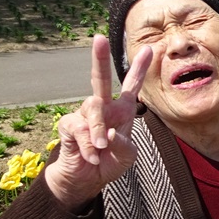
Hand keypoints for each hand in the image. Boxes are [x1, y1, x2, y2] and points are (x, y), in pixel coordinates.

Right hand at [44, 35, 151, 210]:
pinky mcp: (69, 126)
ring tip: (102, 148)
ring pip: (93, 110)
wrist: (86, 180)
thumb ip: (123, 144)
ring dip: (99, 130)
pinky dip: (89, 146)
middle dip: (100, 59)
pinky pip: (80, 130)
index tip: (149, 49)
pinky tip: (93, 156)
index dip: (138, 69)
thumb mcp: (126, 155)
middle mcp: (102, 108)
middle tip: (99, 38)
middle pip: (99, 80)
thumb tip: (109, 132)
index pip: (131, 87)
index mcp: (121, 111)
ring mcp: (84, 115)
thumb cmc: (109, 162)